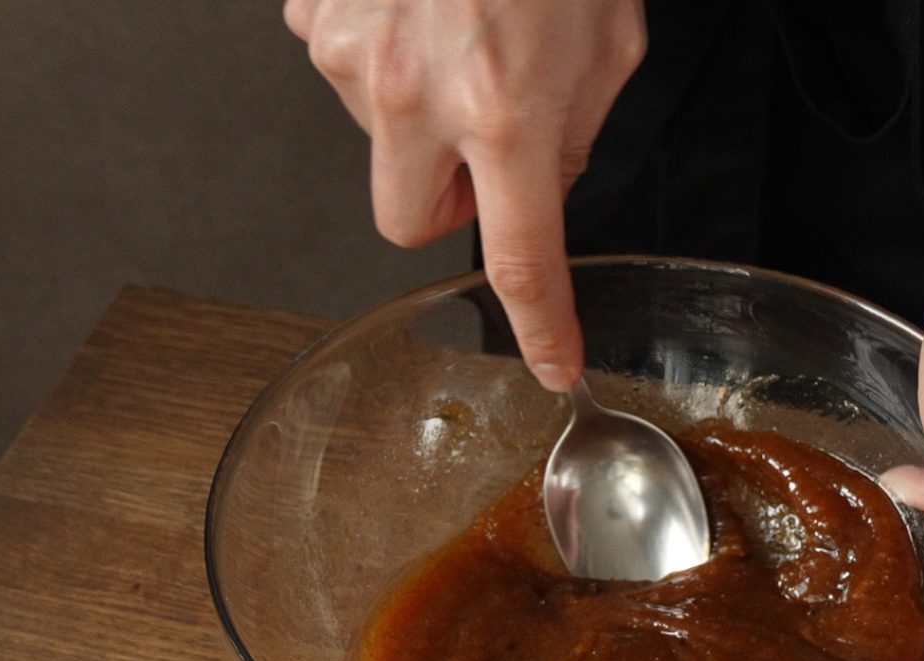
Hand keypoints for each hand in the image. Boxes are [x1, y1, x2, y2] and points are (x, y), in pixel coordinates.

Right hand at [284, 0, 645, 389]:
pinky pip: (347, 70)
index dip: (539, 324)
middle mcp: (414, 94)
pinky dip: (385, 57)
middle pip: (404, 224)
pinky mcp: (315, 14)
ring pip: (376, 142)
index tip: (548, 362)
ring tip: (461, 36)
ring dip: (418, 117)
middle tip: (481, 156)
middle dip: (443, 204)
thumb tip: (542, 186)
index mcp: (505, 110)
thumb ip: (571, 134)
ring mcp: (352, 54)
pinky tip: (420, 8)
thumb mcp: (608, 43)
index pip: (520, 258)